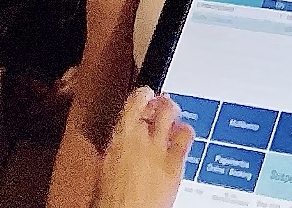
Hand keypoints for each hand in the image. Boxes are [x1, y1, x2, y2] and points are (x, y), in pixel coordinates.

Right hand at [98, 89, 193, 207]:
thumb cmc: (110, 202)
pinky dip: (184, 134)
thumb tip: (119, 147)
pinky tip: (183, 136)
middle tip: (161, 104)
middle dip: (161, 103)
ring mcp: (161, 149)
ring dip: (174, 115)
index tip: (145, 93)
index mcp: (120, 137)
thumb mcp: (106, 170)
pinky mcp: (175, 164)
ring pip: (174, 117)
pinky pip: (185, 139)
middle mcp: (142, 137)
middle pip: (159, 106)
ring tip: (174, 116)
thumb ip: (116, 151)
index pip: (135, 101)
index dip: (142, 94)